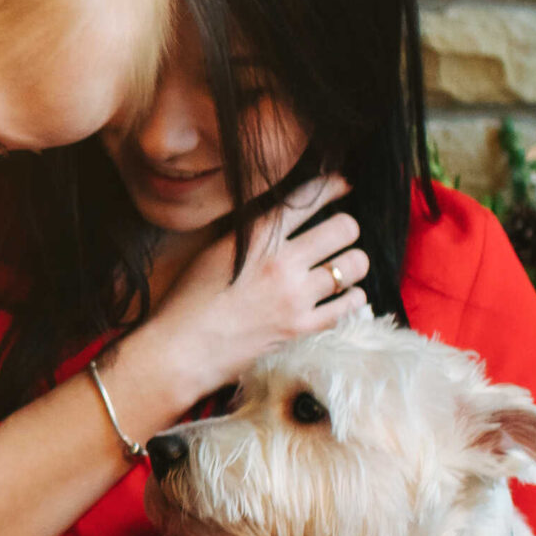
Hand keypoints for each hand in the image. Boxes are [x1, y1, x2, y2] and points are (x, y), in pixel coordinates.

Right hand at [139, 175, 367, 404]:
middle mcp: (281, 262)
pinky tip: (346, 294)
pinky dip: (353, 296)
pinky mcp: (301, 328)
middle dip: (346, 227)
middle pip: (345, 227)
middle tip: (340, 234)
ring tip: (344, 266)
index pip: (308, 198)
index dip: (333, 186)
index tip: (342, 185)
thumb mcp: (214, 250)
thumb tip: (283, 217)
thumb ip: (251, 231)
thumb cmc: (188, 299)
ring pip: (355, 265)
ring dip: (353, 262)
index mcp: (256, 236)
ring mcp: (295, 296)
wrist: (180, 350)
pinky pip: (349, 305)